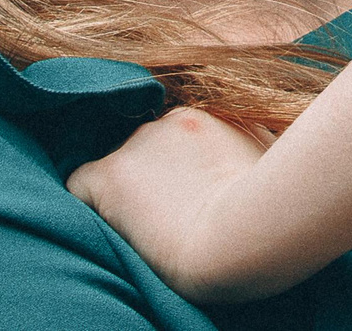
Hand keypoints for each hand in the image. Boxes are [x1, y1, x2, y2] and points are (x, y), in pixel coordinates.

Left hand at [66, 107, 279, 303]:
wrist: (243, 234)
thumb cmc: (270, 205)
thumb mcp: (269, 158)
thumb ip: (249, 143)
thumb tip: (246, 148)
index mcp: (210, 118)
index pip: (179, 139)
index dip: (183, 170)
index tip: (194, 196)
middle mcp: (169, 122)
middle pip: (148, 150)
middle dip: (158, 179)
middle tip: (177, 217)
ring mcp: (138, 145)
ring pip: (118, 169)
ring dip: (131, 194)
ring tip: (154, 230)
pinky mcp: (110, 175)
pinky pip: (81, 185)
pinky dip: (91, 206)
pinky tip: (115, 228)